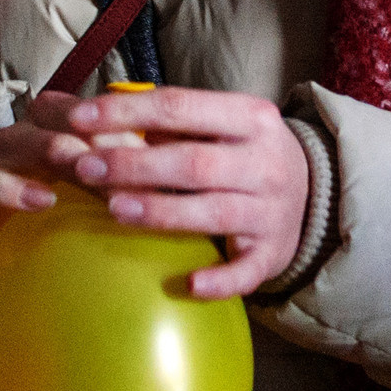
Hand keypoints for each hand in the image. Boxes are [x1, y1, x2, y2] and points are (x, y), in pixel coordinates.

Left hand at [0, 88, 310, 299]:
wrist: (315, 193)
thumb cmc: (241, 152)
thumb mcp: (218, 123)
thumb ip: (162, 120)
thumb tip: (75, 110)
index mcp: (248, 117)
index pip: (180, 107)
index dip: (127, 111)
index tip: (79, 118)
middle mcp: (264, 161)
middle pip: (193, 162)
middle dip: (135, 164)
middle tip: (84, 168)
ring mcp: (271, 210)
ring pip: (213, 211)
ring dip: (162, 211)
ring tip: (113, 209)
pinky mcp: (272, 254)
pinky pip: (245, 271)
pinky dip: (218, 280)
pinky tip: (186, 283)